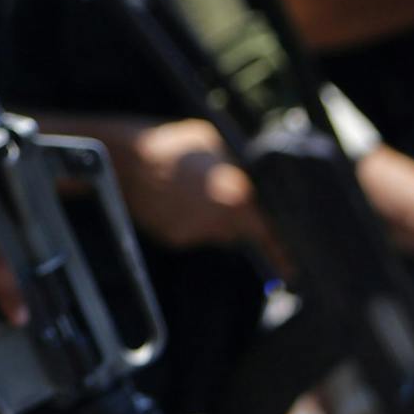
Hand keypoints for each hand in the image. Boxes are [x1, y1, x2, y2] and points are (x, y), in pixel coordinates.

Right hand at [76, 116, 279, 261]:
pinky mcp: (176, 238)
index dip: (279, 250)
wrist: (121, 160)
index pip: (269, 232)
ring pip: (215, 232)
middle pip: (240, 231)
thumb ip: (237, 166)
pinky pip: (191, 234)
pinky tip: (170, 200)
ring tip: (184, 191)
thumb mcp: (211, 142)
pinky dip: (186, 221)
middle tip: (210, 196)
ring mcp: (197, 231)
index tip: (292, 271)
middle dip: (234, 219)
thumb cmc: (170, 145)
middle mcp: (221, 219)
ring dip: (208, 218)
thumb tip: (252, 180)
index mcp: (238, 196)